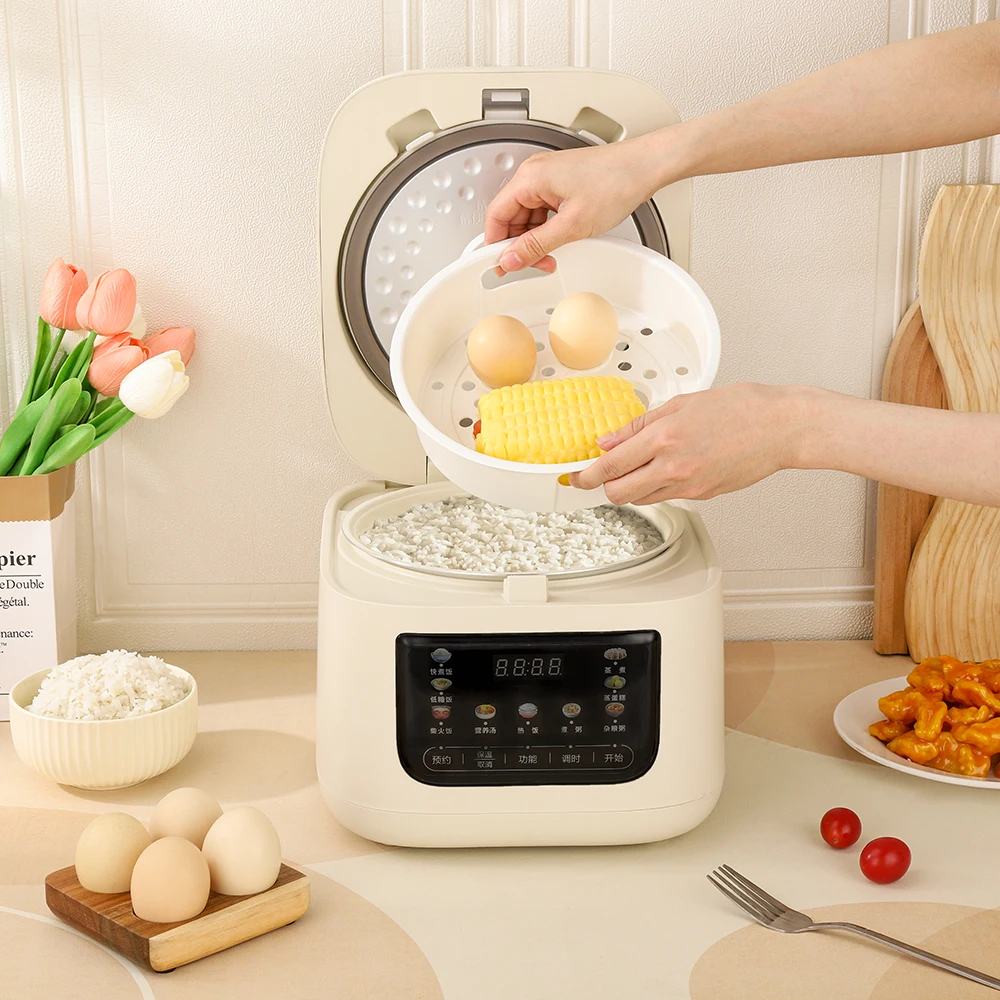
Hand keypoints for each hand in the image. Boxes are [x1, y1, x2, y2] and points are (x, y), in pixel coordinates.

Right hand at [483, 133, 666, 272]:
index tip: (500, 265)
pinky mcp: (560, 183)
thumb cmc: (616, 182)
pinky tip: (559, 240)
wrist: (645, 167)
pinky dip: (547, 229)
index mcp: (530, 177)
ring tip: (550, 255)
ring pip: (527, 217)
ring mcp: (548, 177)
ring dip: (535, 239)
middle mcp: (535, 173)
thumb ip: (536, 245)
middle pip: (510, 217)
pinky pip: (542, 211)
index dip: (495, 244)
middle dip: (519, 245)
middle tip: (532, 265)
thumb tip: (512, 258)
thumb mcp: (572, 224)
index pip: (496, 215)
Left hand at [570, 383, 801, 503]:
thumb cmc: (741, 408)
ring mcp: (689, 485)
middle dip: (605, 486)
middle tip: (601, 474)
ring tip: (639, 466)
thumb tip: (608, 441)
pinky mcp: (703, 495)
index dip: (586, 475)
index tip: (574, 477)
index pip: (610, 466)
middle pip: (619, 493)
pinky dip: (657, 487)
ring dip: (631, 487)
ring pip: (641, 498)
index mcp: (665, 438)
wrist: (782, 428)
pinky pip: (666, 496)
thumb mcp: (682, 403)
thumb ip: (640, 425)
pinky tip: (666, 468)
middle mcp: (674, 466)